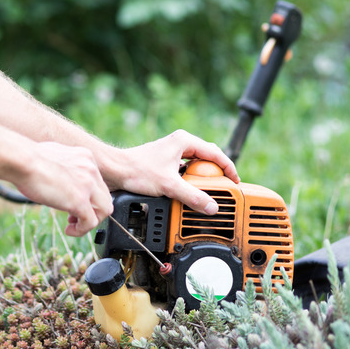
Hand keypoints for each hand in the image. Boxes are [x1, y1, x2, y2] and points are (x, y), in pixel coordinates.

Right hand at [10, 142, 112, 236]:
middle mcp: (91, 169)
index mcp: (85, 157)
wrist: (21, 160)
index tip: (73, 201)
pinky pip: (90, 222)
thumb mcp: (53, 156)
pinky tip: (69, 230)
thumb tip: (58, 177)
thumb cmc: (27, 158)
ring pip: (104, 209)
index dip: (88, 196)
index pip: (97, 182)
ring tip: (73, 225)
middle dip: (92, 209)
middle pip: (105, 196)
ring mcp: (88, 185)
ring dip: (91, 220)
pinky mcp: (80, 200)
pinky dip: (82, 230)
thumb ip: (63, 167)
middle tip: (74, 216)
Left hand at [109, 129, 238, 214]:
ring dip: (201, 179)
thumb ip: (192, 196)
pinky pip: (184, 171)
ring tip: (207, 193)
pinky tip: (188, 192)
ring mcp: (171, 152)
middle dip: (216, 174)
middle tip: (223, 189)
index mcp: (184, 141)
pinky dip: (189, 181)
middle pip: (207, 158)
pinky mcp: (164, 162)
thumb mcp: (169, 186)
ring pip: (195, 165)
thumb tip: (212, 207)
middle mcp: (179, 143)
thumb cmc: (136, 170)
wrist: (114, 171)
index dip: (228, 169)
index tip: (235, 183)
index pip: (216, 154)